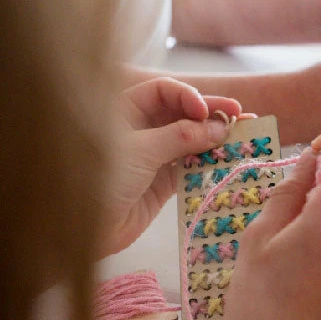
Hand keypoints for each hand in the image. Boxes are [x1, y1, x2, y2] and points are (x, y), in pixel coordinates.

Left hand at [101, 77, 242, 255]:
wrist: (77, 228)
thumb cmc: (97, 179)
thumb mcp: (140, 151)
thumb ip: (181, 137)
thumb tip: (219, 128)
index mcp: (124, 110)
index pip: (163, 91)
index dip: (188, 96)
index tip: (205, 112)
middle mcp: (140, 129)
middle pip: (182, 113)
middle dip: (210, 114)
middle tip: (240, 114)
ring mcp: (152, 155)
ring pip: (190, 140)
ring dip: (215, 138)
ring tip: (244, 134)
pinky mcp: (161, 182)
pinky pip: (191, 166)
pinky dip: (209, 163)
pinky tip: (229, 159)